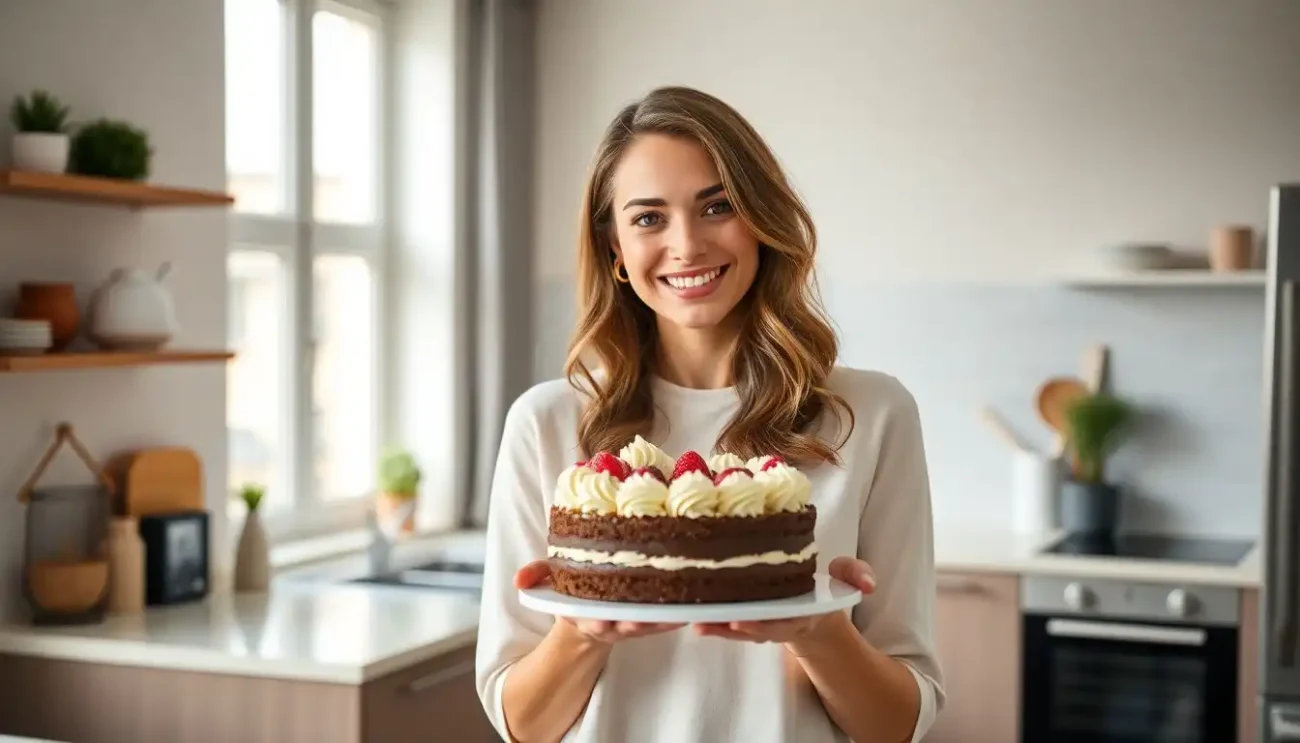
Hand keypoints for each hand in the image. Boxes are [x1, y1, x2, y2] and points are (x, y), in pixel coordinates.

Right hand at [514, 560, 684, 643]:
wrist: (588, 615)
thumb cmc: (573, 590)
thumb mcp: (551, 582)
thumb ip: (537, 575)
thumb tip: (518, 580)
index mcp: (584, 614)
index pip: (590, 619)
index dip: (597, 621)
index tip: (600, 620)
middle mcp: (610, 622)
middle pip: (624, 625)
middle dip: (635, 623)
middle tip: (645, 617)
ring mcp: (631, 623)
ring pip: (649, 624)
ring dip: (663, 619)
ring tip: (679, 610)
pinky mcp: (649, 622)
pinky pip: (664, 621)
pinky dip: (677, 617)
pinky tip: (692, 608)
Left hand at [693, 557, 875, 644]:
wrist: (814, 612)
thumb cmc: (824, 592)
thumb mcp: (846, 579)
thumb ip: (857, 574)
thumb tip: (869, 583)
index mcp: (803, 615)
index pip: (783, 623)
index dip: (763, 625)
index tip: (743, 622)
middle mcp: (779, 623)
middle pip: (753, 629)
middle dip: (731, 629)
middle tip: (707, 623)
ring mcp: (762, 623)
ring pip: (737, 628)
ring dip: (716, 626)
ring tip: (693, 620)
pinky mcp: (747, 617)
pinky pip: (729, 621)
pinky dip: (713, 620)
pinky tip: (692, 614)